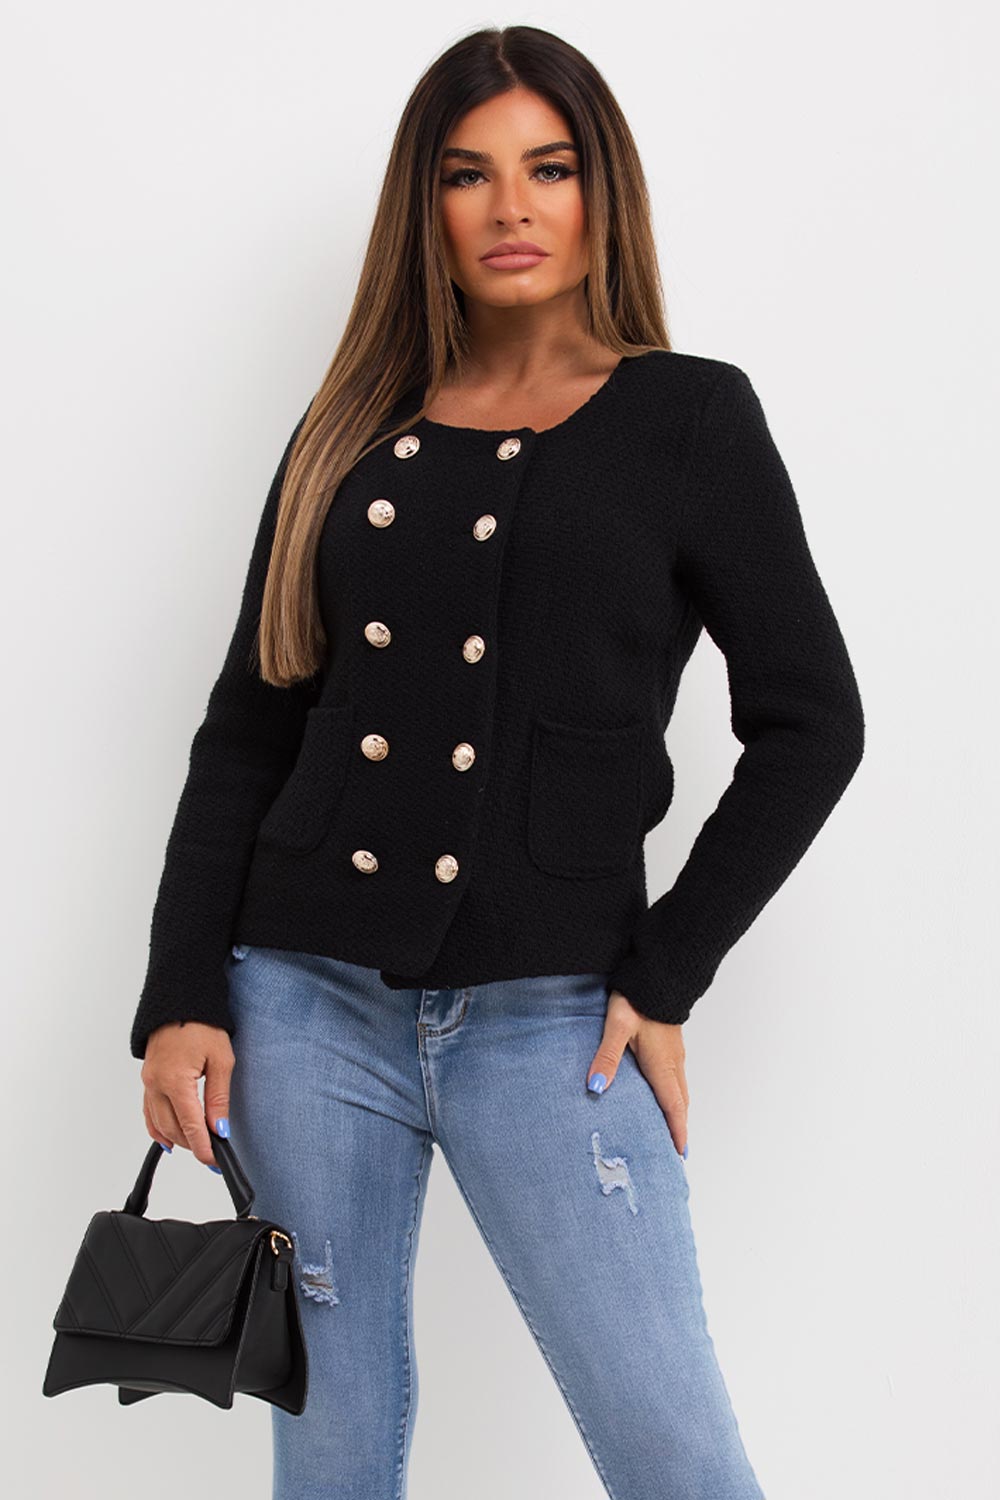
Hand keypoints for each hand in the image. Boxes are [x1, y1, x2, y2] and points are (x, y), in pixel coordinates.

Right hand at [140, 1021, 234, 1168]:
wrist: (181, 1000)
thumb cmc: (202, 1024)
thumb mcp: (221, 1059)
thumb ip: (218, 1098)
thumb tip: (219, 1128)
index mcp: (175, 1080)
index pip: (191, 1126)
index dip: (203, 1148)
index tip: (214, 1163)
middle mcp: (156, 1084)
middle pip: (173, 1129)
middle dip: (193, 1145)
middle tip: (213, 1155)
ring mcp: (148, 1082)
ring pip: (160, 1124)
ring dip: (179, 1139)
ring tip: (198, 1148)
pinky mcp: (147, 1079)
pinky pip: (149, 1112)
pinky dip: (159, 1129)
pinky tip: (170, 1140)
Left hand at [586, 989, 688, 1158]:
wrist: (655, 975)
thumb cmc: (636, 999)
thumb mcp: (616, 1027)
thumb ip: (607, 1056)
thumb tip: (596, 1087)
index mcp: (662, 1065)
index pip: (674, 1107)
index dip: (677, 1132)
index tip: (680, 1155)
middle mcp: (673, 1063)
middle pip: (681, 1103)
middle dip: (679, 1128)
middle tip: (676, 1152)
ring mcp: (675, 1053)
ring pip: (680, 1090)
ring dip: (677, 1112)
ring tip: (671, 1130)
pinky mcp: (671, 1044)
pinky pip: (677, 1078)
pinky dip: (675, 1096)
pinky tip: (664, 1096)